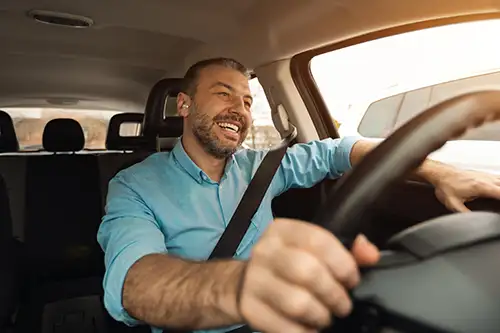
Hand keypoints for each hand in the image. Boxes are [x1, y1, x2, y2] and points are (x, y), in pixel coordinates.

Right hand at [237, 218, 379, 332]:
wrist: (246, 282)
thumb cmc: (288, 264)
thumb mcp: (313, 250)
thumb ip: (347, 251)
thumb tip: (370, 254)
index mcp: (283, 231)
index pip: (318, 241)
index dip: (343, 263)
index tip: (351, 279)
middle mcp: (265, 251)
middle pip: (308, 272)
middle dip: (335, 294)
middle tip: (342, 304)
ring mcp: (254, 280)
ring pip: (297, 303)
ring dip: (321, 316)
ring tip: (325, 317)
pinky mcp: (250, 308)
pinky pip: (284, 328)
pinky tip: (309, 328)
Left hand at [433, 169, 499, 211]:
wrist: (441, 174)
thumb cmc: (446, 187)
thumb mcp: (453, 204)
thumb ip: (464, 213)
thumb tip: (473, 223)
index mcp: (481, 186)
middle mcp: (487, 179)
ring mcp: (487, 176)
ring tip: (499, 203)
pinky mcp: (486, 175)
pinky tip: (499, 191)